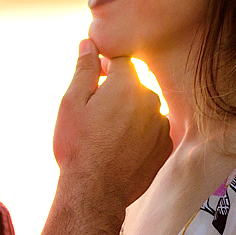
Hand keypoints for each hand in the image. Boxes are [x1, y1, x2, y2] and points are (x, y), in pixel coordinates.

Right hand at [53, 39, 170, 207]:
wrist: (94, 191)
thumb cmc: (78, 145)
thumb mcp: (72, 102)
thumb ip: (84, 69)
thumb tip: (89, 43)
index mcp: (127, 84)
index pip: (120, 62)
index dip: (103, 69)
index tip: (91, 83)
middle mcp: (150, 100)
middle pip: (133, 85)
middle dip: (116, 92)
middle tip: (94, 115)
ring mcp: (160, 125)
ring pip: (143, 108)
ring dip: (128, 114)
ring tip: (105, 135)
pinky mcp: (163, 147)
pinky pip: (151, 130)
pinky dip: (139, 134)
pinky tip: (119, 148)